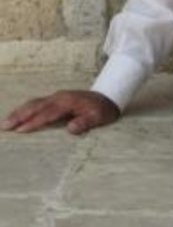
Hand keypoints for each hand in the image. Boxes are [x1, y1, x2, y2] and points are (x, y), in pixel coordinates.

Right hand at [0, 90, 120, 134]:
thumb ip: (86, 122)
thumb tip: (71, 129)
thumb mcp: (99, 117)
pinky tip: (17, 116)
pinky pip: (37, 103)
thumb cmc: (103, 109)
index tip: (20, 130)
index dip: (34, 121)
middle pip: (36, 106)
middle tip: (4, 126)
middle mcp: (59, 97)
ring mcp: (56, 97)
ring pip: (34, 103)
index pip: (48, 113)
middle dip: (19, 116)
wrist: (109, 96)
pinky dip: (25, 109)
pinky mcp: (55, 99)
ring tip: (5, 123)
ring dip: (19, 112)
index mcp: (68, 102)